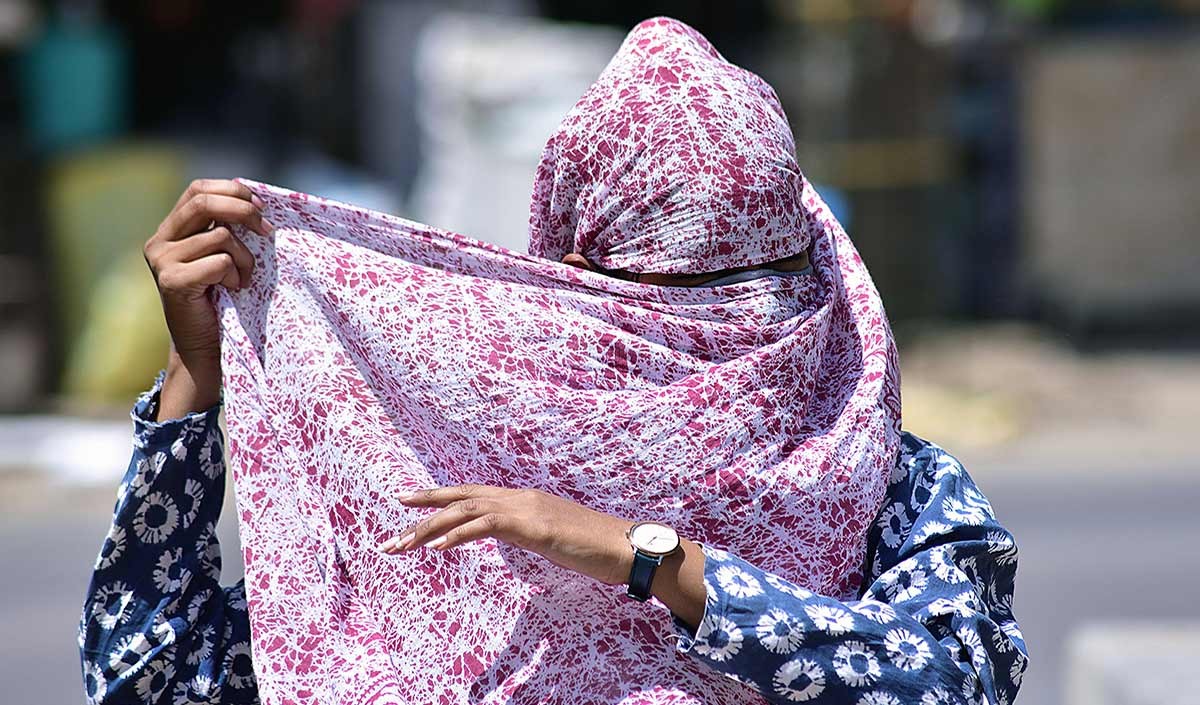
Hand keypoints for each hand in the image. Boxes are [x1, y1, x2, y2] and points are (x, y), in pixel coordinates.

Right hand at [143, 179, 273, 418]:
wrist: (205, 346)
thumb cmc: (222, 299)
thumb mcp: (224, 255)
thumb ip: (227, 228)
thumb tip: (257, 201)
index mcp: (171, 229)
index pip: (197, 189)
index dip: (231, 189)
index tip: (260, 204)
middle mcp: (159, 241)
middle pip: (204, 202)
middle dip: (243, 211)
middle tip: (267, 231)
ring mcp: (161, 260)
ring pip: (220, 236)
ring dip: (245, 258)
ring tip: (242, 279)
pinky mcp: (171, 281)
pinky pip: (219, 261)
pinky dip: (235, 275)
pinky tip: (231, 290)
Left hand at [380, 485, 635, 585]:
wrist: (627, 547)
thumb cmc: (595, 548)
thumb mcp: (553, 539)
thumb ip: (530, 533)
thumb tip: (513, 537)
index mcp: (524, 500)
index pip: (474, 496)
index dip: (441, 498)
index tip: (411, 505)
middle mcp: (520, 497)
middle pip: (462, 497)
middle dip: (424, 507)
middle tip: (393, 522)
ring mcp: (526, 508)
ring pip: (466, 511)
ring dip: (429, 528)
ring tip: (402, 544)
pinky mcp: (532, 525)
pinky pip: (485, 526)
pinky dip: (457, 535)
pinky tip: (436, 547)